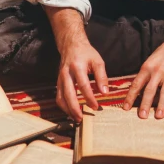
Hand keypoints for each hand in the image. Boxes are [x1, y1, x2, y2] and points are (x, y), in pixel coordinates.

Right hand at [43, 5, 108, 122]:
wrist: (71, 45)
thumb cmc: (86, 53)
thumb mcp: (97, 61)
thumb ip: (102, 77)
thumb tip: (105, 93)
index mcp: (77, 67)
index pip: (83, 85)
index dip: (89, 98)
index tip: (96, 106)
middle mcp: (66, 74)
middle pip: (68, 94)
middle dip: (74, 108)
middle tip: (82, 119)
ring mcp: (60, 78)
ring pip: (60, 98)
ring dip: (67, 110)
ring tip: (76, 118)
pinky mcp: (58, 82)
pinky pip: (58, 97)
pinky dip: (63, 106)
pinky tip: (70, 111)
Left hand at [122, 32, 163, 118]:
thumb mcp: (152, 59)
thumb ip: (146, 73)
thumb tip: (138, 87)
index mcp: (148, 67)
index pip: (137, 84)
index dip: (130, 97)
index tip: (126, 108)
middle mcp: (158, 71)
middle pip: (150, 90)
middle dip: (145, 104)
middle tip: (142, 116)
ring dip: (162, 105)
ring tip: (159, 116)